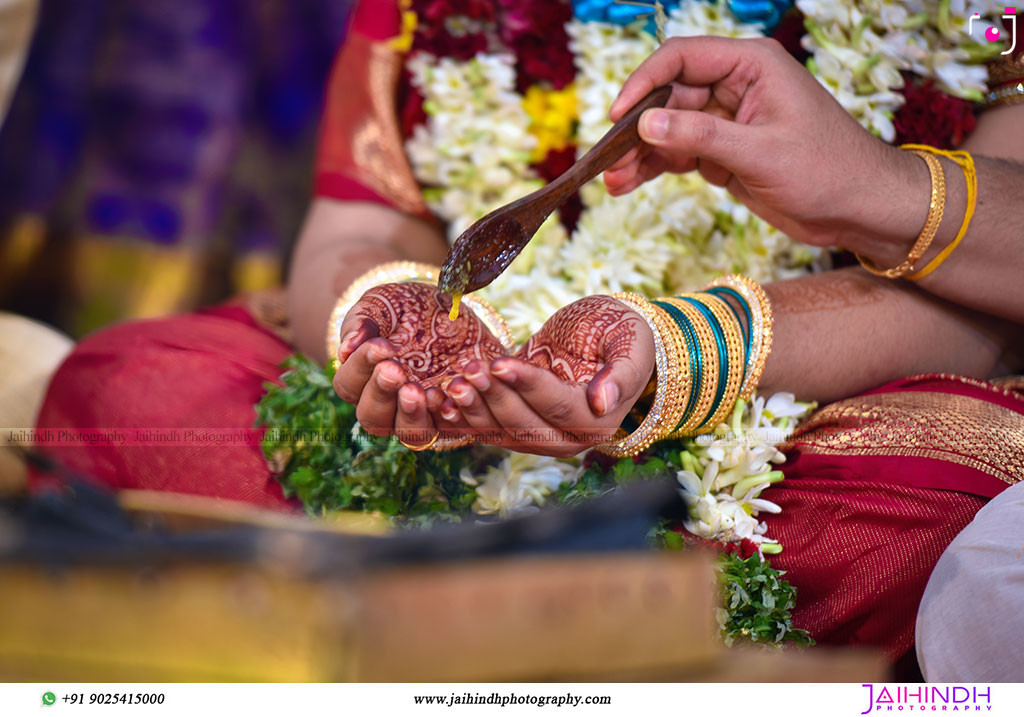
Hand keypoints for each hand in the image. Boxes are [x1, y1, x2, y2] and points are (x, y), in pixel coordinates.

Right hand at [332, 282, 506, 442]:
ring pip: (410, 434)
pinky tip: (455, 393)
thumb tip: (346, 350)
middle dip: (382, 394)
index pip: (349, 385)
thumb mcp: (384, 302)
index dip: (361, 368)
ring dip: (413, 415)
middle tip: (396, 371)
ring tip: (423, 391)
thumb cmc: (408, 307)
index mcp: (362, 380)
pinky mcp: (454, 414)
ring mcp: (422, 413)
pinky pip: (451, 429)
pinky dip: (452, 416)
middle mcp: (388, 404)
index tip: (382, 346)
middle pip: (373, 419)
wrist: (454, 311)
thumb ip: (363, 320)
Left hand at [434, 296, 654, 456]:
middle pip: (526, 426)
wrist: (602, 338)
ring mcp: (538, 438)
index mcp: (597, 421)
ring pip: (501, 433)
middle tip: (468, 370)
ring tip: (451, 383)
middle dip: (494, 399)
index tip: (501, 363)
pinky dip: (460, 419)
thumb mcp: (632, 343)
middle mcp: (567, 439)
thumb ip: (624, 372)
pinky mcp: (514, 428)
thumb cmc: (621, 334)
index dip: (528, 386)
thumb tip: (602, 401)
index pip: (559, 407)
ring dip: (472, 410)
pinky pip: (485, 429)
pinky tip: (438, 402)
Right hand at [604, 36, 923, 260]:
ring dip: (639, 153)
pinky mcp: (724, 152)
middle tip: (608, 159)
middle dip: (636, 128)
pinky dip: (654, 168)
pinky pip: (678, 153)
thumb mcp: (760, 154)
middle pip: (667, 95)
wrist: (859, 209)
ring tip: (611, 180)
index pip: (681, 58)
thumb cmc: (827, 170)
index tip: (618, 116)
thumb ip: (701, 136)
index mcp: (751, 65)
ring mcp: (727, 120)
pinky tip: (627, 184)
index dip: (643, 82)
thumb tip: (645, 123)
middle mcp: (735, 85)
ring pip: (668, 128)